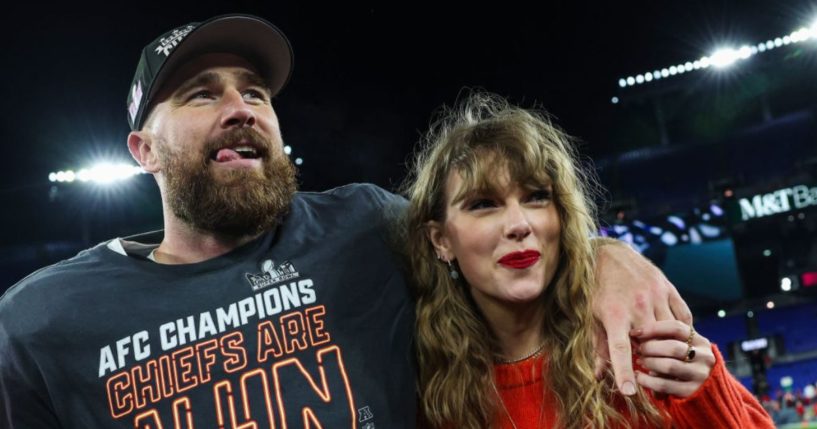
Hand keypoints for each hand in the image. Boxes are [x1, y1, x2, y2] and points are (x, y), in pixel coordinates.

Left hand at [592, 240, 692, 395]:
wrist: (609, 254)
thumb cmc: (597, 289)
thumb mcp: (591, 316)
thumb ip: (598, 347)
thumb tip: (599, 376)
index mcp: (614, 314)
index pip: (620, 350)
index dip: (624, 372)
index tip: (629, 392)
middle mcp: (637, 305)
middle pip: (652, 344)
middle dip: (651, 359)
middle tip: (646, 363)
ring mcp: (656, 295)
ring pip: (671, 332)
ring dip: (667, 345)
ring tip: (660, 350)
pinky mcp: (669, 288)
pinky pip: (683, 317)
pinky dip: (681, 330)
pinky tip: (673, 335)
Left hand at [631, 320, 714, 397]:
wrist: (703, 390)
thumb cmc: (683, 361)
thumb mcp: (682, 346)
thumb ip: (666, 338)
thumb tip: (637, 333)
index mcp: (700, 341)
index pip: (676, 328)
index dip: (653, 328)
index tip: (635, 332)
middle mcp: (704, 357)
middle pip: (673, 347)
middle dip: (650, 347)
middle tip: (638, 349)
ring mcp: (699, 375)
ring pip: (669, 366)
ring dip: (649, 362)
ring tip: (639, 361)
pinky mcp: (691, 391)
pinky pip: (664, 385)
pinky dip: (647, 380)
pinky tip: (639, 376)